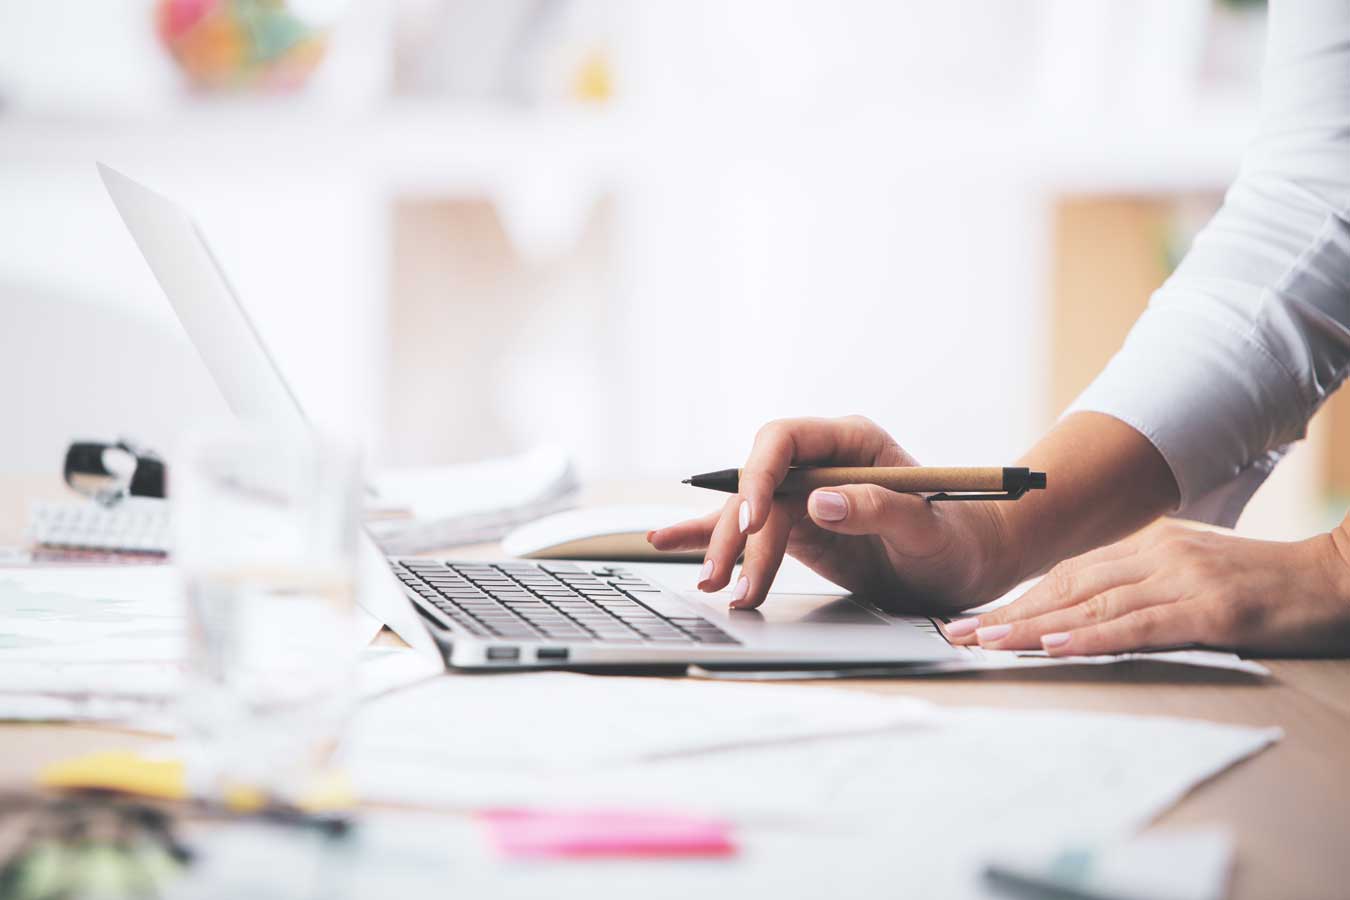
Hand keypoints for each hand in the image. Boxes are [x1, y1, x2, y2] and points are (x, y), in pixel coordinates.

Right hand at [648, 416, 1009, 611]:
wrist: (969, 565)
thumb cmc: (958, 539)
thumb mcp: (927, 527)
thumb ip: (877, 509)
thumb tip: (818, 502)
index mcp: (851, 442)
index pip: (783, 441)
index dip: (759, 476)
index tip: (753, 523)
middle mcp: (820, 462)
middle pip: (757, 485)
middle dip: (737, 532)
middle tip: (729, 578)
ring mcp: (804, 494)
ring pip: (747, 514)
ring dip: (724, 549)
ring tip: (712, 586)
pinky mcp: (796, 527)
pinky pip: (748, 529)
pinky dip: (710, 537)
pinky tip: (669, 541)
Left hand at [945, 521, 1349, 655]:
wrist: (1337, 578)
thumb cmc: (1263, 584)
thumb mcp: (1193, 570)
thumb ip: (1141, 582)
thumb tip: (1083, 608)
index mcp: (1149, 546)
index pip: (1068, 574)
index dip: (1018, 598)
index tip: (975, 619)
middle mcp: (1157, 556)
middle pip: (1067, 587)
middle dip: (1009, 614)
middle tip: (958, 634)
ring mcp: (1183, 580)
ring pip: (1092, 606)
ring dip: (1033, 627)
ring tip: (988, 642)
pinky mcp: (1211, 612)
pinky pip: (1139, 626)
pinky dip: (1092, 637)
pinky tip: (1055, 645)